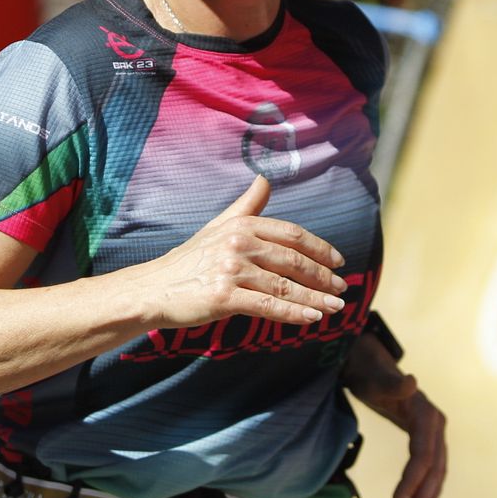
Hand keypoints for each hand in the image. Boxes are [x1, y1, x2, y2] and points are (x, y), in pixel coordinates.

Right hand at [131, 175, 347, 328]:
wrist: (155, 288)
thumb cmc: (190, 259)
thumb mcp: (218, 227)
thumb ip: (246, 206)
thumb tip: (264, 179)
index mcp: (240, 224)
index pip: (291, 234)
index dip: (319, 247)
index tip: (338, 261)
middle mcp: (237, 243)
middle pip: (293, 260)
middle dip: (322, 275)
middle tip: (341, 287)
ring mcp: (230, 270)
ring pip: (285, 286)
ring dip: (316, 298)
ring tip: (335, 307)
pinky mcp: (224, 297)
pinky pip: (268, 306)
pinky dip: (294, 313)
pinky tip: (312, 318)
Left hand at [342, 339, 445, 497]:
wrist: (373, 367)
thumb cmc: (370, 374)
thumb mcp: (376, 380)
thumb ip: (392, 383)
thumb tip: (411, 380)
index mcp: (426, 414)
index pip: (423, 456)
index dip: (412, 480)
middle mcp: (436, 425)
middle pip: (434, 468)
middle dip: (423, 497)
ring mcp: (434, 433)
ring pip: (437, 473)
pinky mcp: (428, 440)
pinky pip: (431, 469)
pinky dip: (426, 489)